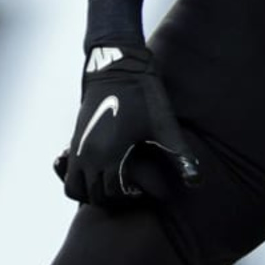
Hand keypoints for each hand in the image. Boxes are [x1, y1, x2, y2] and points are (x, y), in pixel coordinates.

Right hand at [53, 45, 200, 204]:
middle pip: (93, 196)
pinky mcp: (75, 138)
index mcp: (110, 155)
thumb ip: (180, 156)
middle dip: (111, 199)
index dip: (129, 197)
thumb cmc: (144, 95)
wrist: (117, 65)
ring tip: (112, 184)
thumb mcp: (165, 126)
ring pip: (74, 188)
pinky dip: (80, 179)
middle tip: (130, 189)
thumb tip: (196, 182)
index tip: (142, 189)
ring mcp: (78, 147)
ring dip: (90, 193)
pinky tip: (101, 170)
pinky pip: (68, 172)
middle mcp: (89, 154)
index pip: (113, 195)